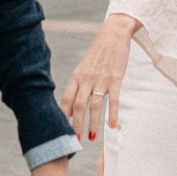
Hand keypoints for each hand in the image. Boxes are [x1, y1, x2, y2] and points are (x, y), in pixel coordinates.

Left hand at [60, 13, 136, 139]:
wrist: (113, 35)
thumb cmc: (97, 54)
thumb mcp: (83, 68)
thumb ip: (78, 86)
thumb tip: (72, 108)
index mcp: (76, 77)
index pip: (66, 100)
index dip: (63, 116)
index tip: (61, 130)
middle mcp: (86, 79)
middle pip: (78, 106)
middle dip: (76, 125)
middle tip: (75, 141)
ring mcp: (101, 80)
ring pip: (94, 106)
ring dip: (93, 124)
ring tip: (91, 138)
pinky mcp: (115, 79)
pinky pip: (114, 100)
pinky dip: (113, 114)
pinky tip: (113, 126)